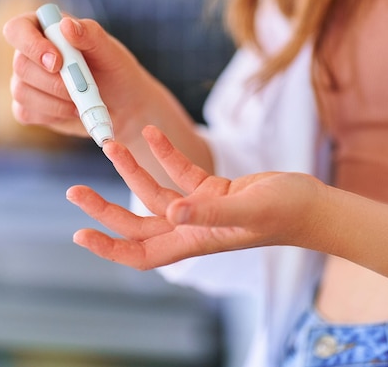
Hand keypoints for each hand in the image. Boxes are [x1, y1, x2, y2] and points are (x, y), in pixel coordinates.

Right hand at [2, 11, 160, 140]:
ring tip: (83, 100)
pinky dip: (54, 115)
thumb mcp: (110, 51)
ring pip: (22, 92)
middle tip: (83, 89)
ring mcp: (25, 81)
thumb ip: (90, 35)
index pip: (17, 29)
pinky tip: (73, 110)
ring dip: (57, 101)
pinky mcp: (28, 107)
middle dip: (54, 82)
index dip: (32, 45)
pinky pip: (26, 113)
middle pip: (20, 65)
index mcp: (44, 28)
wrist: (124, 106)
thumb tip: (66, 25)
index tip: (57, 62)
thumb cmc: (116, 72)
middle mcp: (29, 53)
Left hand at [66, 125, 326, 269]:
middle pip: (138, 225)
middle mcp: (193, 227)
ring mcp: (202, 208)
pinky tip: (154, 133)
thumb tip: (172, 212)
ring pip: (155, 193)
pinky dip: (166, 153)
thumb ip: (211, 211)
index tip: (81, 234)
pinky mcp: (214, 188)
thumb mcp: (250, 209)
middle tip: (74, 192)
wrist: (312, 204)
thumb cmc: (288, 212)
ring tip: (111, 144)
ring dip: (132, 170)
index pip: (143, 254)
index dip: (111, 248)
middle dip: (106, 209)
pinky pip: (180, 171)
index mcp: (196, 239)